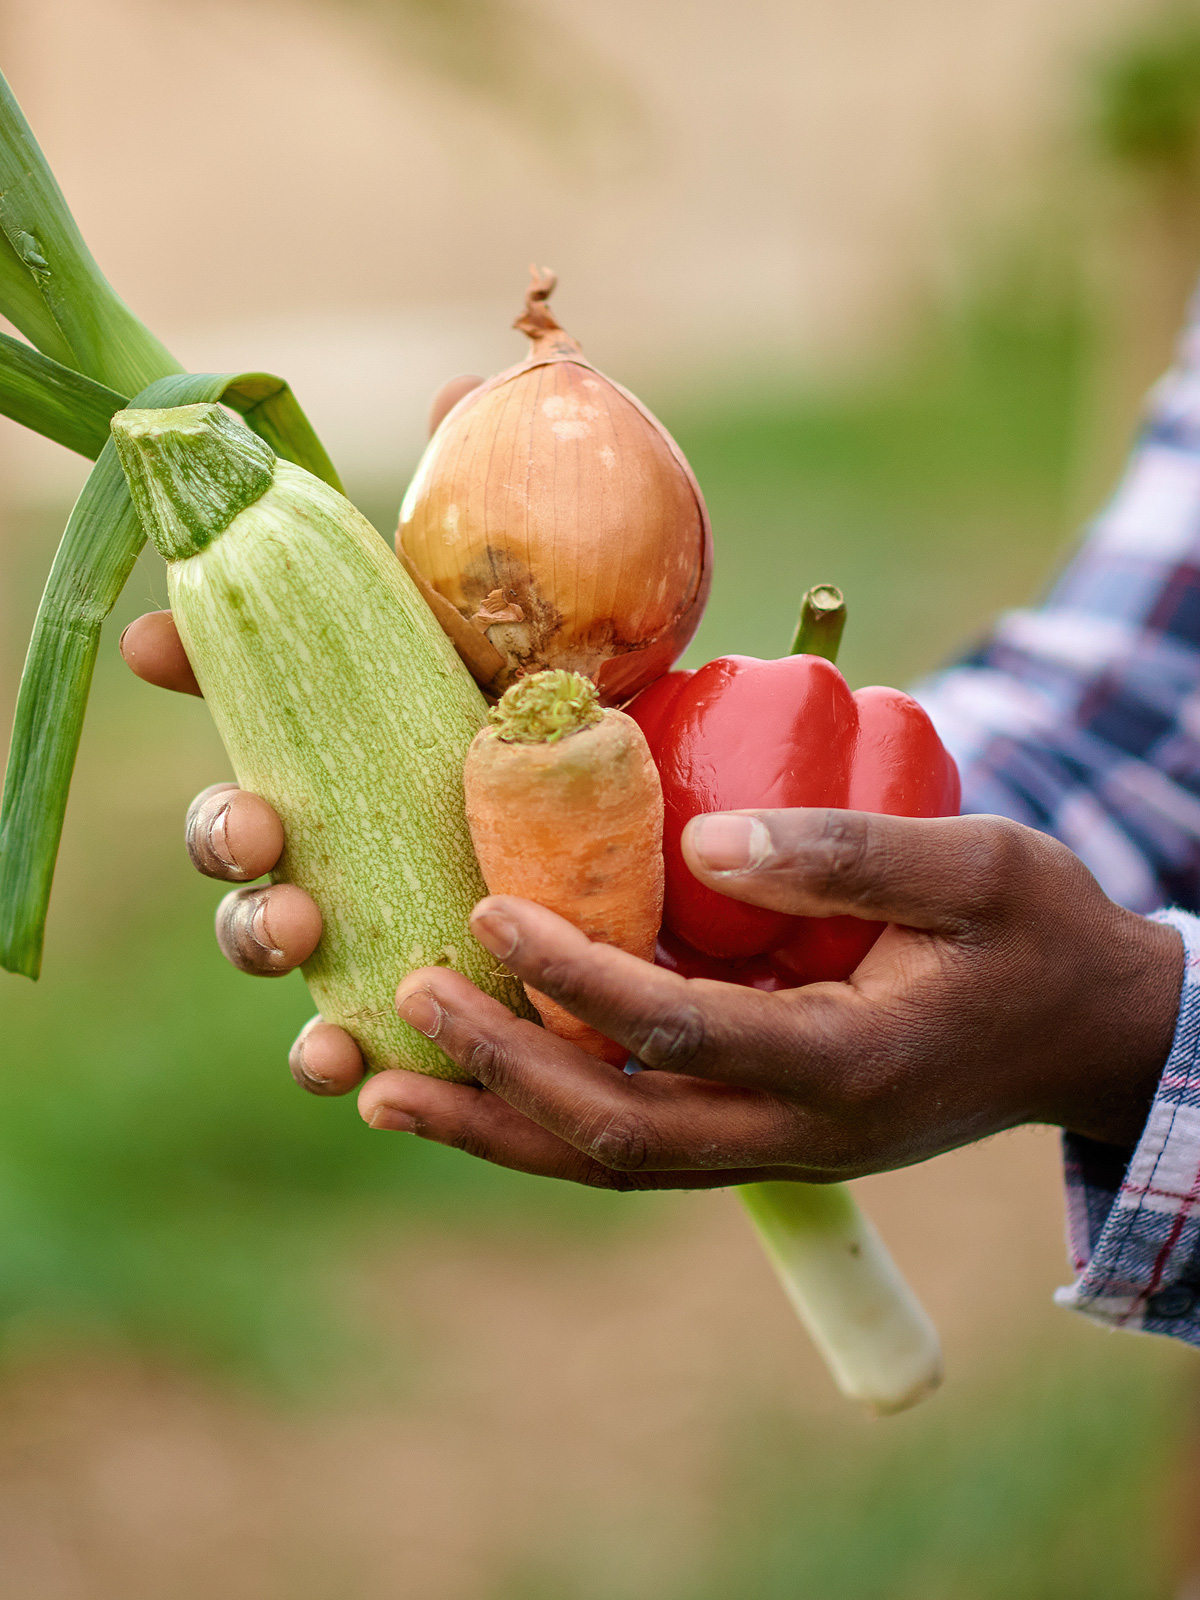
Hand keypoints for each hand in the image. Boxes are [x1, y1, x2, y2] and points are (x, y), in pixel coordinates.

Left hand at [356, 810, 1181, 1186]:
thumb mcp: (979, 868)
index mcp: (849, 1065)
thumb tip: (700, 840)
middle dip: (502, 1074)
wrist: (1090, 1038)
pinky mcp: (765, 1137)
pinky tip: (479, 1088)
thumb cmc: (1040, 939)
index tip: (491, 915)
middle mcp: (800, 1130)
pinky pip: (638, 1146)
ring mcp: (780, 1149)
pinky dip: (546, 1124)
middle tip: (405, 1005)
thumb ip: (850, 854)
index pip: (681, 1032)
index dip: (577, 979)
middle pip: (619, 1136)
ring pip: (615, 1163)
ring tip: (384, 1090)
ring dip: (498, 1130)